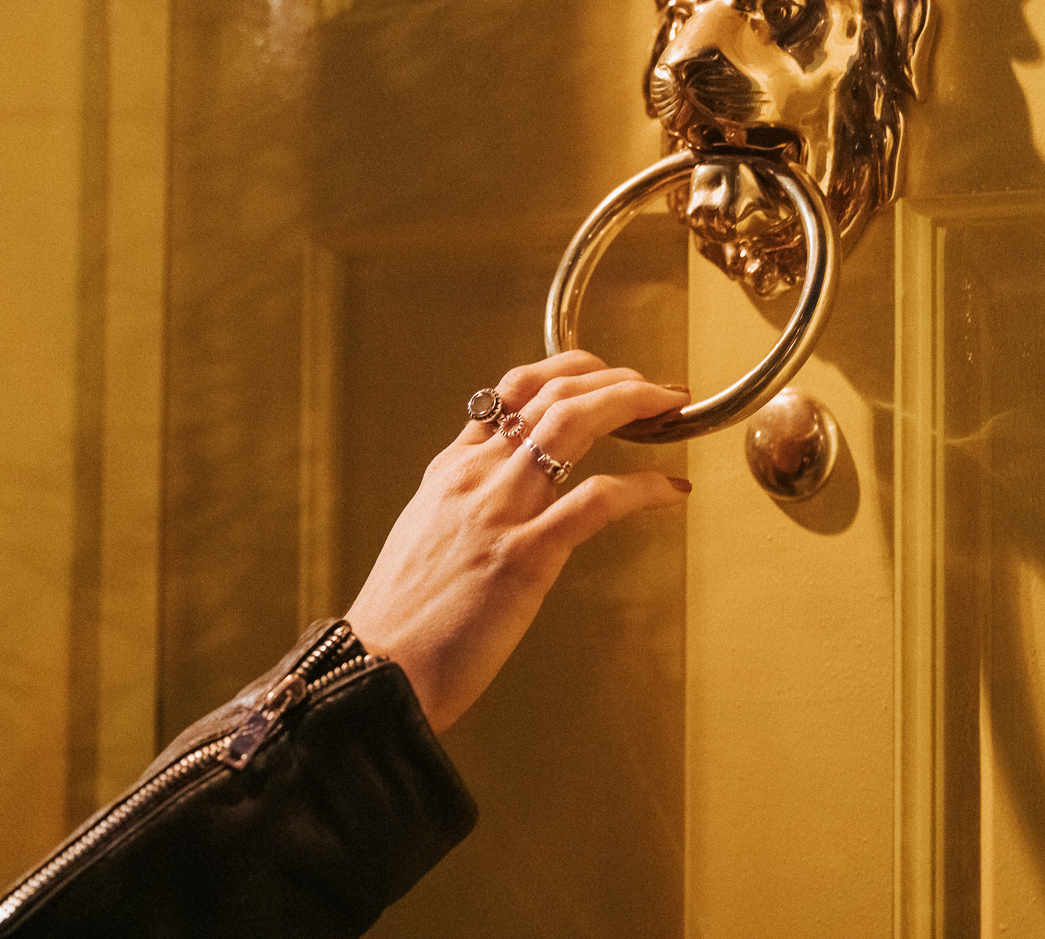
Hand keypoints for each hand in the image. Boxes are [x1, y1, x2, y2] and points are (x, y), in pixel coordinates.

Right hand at [343, 351, 690, 732]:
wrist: (374, 672)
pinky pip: (597, 500)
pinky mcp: (524, 556)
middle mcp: (475, 477)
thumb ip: (464, 505)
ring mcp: (499, 511)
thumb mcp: (425, 538)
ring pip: (573, 422)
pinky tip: (670, 491)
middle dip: (614, 378)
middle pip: (552, 393)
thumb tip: (503, 496)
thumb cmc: (402, 621)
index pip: (511, 391)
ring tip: (669, 407)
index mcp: (451, 471)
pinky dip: (643, 488)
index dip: (569, 371)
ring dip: (631, 403)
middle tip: (655, 387)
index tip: (605, 375)